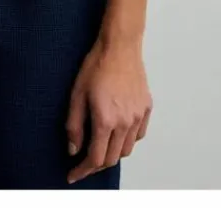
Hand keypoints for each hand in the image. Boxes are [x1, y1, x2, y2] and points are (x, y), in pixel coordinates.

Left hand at [65, 34, 151, 183]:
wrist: (120, 46)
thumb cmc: (97, 65)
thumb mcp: (77, 94)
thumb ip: (74, 125)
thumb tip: (73, 148)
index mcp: (106, 120)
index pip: (95, 158)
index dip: (83, 170)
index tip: (73, 174)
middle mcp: (125, 122)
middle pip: (112, 158)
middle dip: (96, 164)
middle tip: (83, 161)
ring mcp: (138, 116)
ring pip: (127, 149)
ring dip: (112, 153)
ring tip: (100, 146)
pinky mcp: (147, 108)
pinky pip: (138, 135)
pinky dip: (127, 140)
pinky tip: (117, 132)